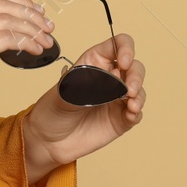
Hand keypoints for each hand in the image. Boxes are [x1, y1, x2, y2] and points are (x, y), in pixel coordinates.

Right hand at [0, 0, 55, 145]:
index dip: (20, 2)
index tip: (39, 14)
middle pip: (0, 5)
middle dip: (30, 15)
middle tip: (48, 28)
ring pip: (5, 21)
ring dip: (32, 30)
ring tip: (45, 41)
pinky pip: (5, 39)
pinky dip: (25, 42)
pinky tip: (35, 50)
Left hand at [25, 32, 145, 175]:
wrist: (47, 141)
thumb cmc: (52, 110)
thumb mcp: (65, 91)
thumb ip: (89, 83)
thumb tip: (113, 80)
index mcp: (95, 62)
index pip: (118, 45)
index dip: (125, 49)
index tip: (123, 62)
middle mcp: (109, 78)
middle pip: (134, 67)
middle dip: (136, 75)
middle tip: (129, 89)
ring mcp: (116, 99)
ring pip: (138, 89)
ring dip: (139, 94)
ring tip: (131, 104)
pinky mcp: (120, 119)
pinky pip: (136, 112)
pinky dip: (137, 112)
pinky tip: (130, 113)